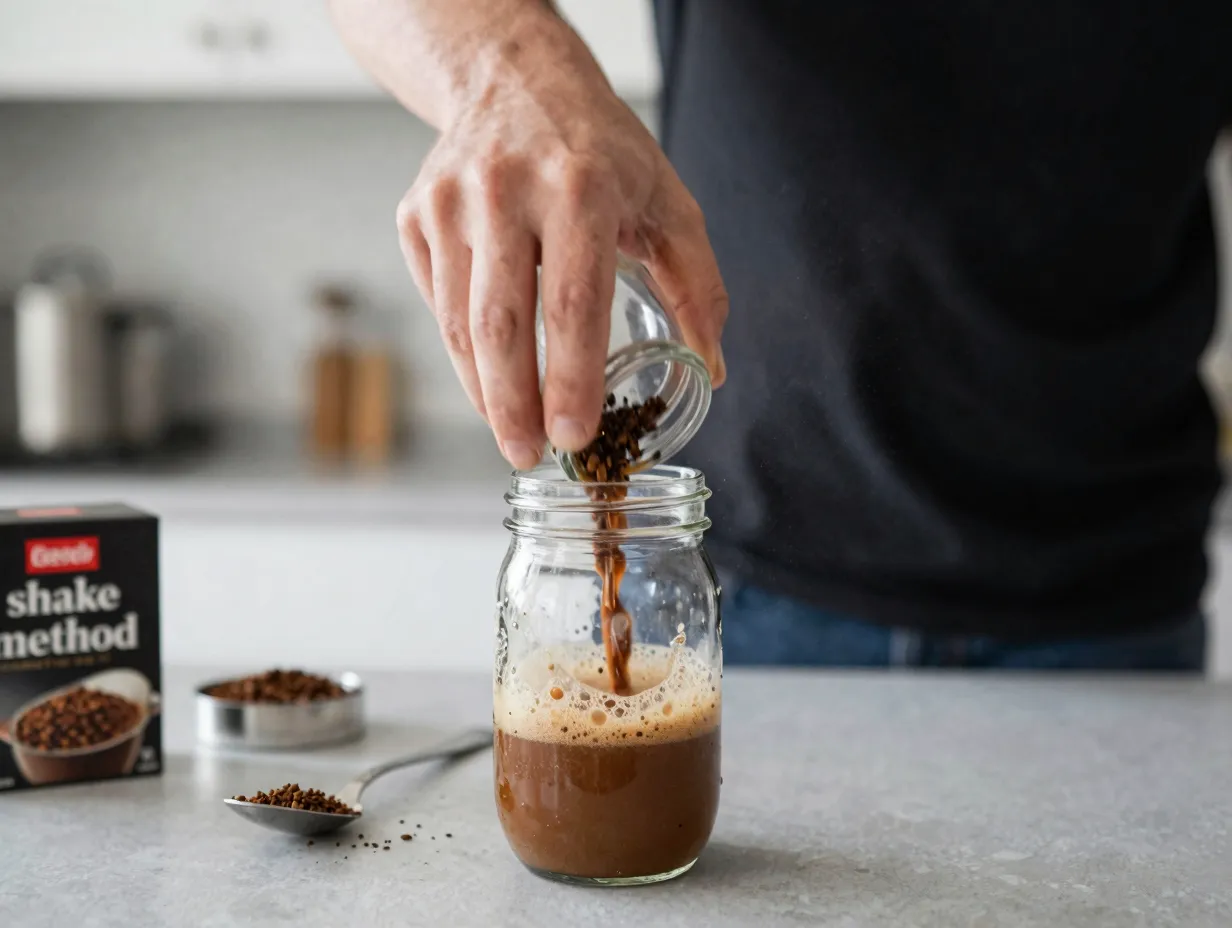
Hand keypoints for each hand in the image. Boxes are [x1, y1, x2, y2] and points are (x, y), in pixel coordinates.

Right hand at [396, 26, 727, 469]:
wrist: (511, 78)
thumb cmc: (597, 147)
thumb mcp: (667, 200)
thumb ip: (697, 286)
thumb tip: (708, 368)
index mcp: (578, 186)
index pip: (573, 303)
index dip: (572, 380)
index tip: (574, 435)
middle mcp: (504, 191)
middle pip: (501, 324)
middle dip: (513, 406)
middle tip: (530, 456)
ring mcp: (449, 203)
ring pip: (458, 323)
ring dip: (484, 392)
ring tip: (511, 434)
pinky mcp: (416, 216)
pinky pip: (438, 304)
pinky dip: (463, 353)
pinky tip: (490, 378)